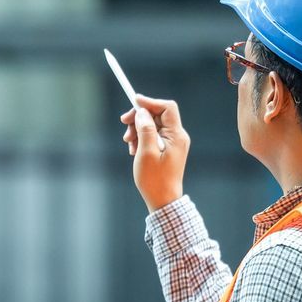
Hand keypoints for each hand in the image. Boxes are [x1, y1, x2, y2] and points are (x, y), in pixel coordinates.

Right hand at [120, 95, 189, 211]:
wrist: (163, 200)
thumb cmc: (154, 180)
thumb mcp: (146, 152)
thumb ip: (145, 129)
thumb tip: (142, 112)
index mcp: (176, 136)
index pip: (167, 107)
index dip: (150, 102)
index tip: (134, 102)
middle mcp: (177, 137)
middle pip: (158, 115)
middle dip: (139, 118)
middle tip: (124, 124)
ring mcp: (173, 143)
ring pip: (153, 125)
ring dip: (138, 130)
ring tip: (129, 144)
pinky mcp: (167, 149)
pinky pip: (153, 136)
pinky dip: (141, 139)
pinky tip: (134, 150)